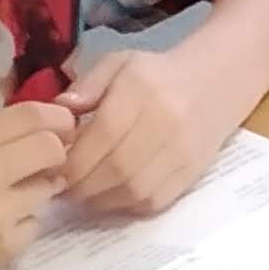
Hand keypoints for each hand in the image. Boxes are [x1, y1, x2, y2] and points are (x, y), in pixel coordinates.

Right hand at [0, 102, 73, 269]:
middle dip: (56, 151)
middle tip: (47, 160)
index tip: (63, 123)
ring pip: (49, 188)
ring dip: (41, 188)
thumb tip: (38, 131)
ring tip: (15, 196)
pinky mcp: (7, 246)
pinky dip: (25, 222)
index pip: (30, 116)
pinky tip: (0, 226)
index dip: (56, 116)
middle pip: (51, 148)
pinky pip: (36, 223)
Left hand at [59, 50, 237, 215]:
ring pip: (134, 189)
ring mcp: (182, 152)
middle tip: (62, 186)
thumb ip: (88, 84)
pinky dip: (125, 205)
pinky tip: (110, 195)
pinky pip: (153, 202)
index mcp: (143, 89)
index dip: (74, 158)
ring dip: (100, 199)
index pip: (104, 133)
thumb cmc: (156, 75)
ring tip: (82, 192)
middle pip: (117, 166)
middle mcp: (166, 122)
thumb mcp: (118, 64)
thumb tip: (60, 111)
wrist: (214, 86)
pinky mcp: (191, 174)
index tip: (54, 167)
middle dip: (82, 184)